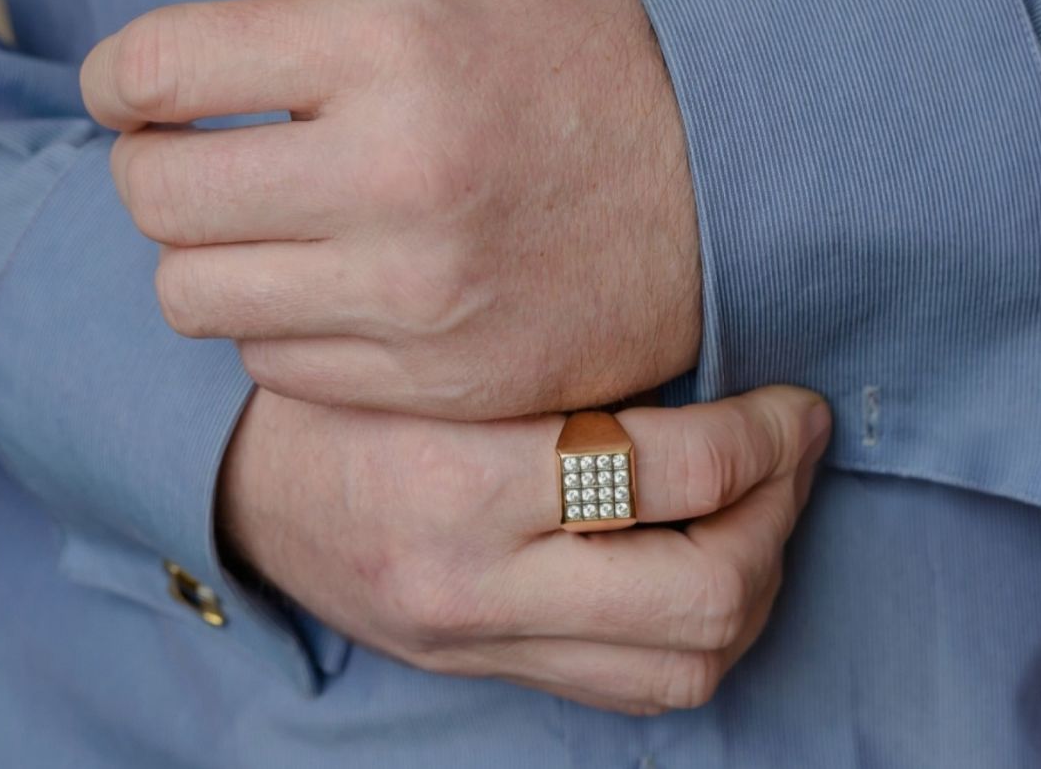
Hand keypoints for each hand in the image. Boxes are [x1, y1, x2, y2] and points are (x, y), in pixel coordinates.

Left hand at [80, 0, 698, 419]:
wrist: (721, 202)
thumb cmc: (594, 67)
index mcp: (396, 47)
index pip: (161, 67)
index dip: (120, 76)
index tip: (137, 87)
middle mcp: (396, 177)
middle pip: (156, 196)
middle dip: (150, 166)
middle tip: (194, 154)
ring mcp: (416, 295)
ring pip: (197, 296)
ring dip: (206, 254)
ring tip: (264, 224)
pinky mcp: (435, 378)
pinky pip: (277, 366)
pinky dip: (277, 325)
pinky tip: (331, 286)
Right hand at [218, 386, 829, 713]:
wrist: (247, 490)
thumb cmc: (344, 395)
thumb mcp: (440, 350)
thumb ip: (565, 360)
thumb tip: (716, 351)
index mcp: (466, 481)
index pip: (678, 474)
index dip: (768, 435)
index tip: (794, 403)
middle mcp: (480, 585)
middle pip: (706, 596)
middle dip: (782, 516)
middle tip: (793, 452)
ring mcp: (485, 646)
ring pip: (686, 666)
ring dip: (756, 584)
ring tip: (763, 510)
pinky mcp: (490, 671)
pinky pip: (634, 690)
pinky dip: (700, 633)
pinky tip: (707, 564)